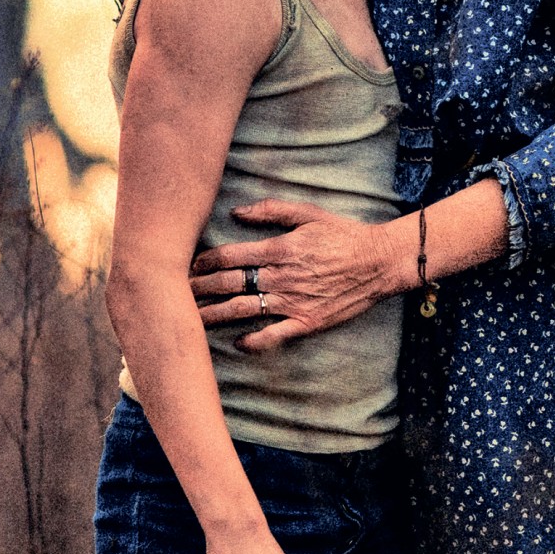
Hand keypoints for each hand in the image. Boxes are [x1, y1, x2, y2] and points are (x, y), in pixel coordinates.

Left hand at [191, 200, 409, 350]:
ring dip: (213, 316)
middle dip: (198, 289)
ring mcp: (292, 302)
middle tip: (175, 295)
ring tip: (190, 321)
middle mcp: (281, 277)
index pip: (229, 256)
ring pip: (242, 311)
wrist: (379, 263)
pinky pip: (272, 336)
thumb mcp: (309, 213)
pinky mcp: (306, 322)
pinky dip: (252, 341)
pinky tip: (237, 343)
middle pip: (228, 284)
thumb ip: (272, 211)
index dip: (203, 262)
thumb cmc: (344, 235)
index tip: (187, 266)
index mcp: (279, 249)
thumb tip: (236, 211)